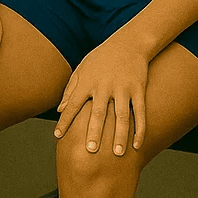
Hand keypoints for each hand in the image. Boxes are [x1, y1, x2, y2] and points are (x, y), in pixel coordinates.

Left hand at [53, 36, 151, 156]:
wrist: (128, 43)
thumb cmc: (100, 59)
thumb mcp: (82, 69)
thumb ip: (71, 89)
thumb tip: (60, 110)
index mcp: (87, 82)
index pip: (72, 104)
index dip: (65, 120)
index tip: (57, 136)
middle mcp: (103, 86)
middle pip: (97, 113)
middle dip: (93, 132)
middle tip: (90, 151)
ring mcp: (123, 89)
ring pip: (121, 116)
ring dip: (119, 136)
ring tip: (116, 154)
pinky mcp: (139, 90)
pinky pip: (140, 113)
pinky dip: (140, 130)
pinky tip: (137, 145)